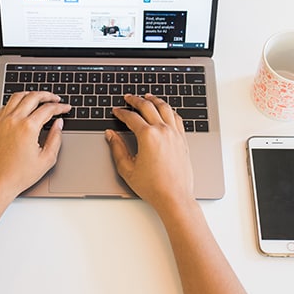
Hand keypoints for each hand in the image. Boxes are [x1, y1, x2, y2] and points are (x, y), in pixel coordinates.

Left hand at [0, 91, 70, 202]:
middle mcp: (13, 121)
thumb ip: (56, 138)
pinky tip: (21, 108)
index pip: (48, 109)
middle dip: (47, 96)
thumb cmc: (18, 176)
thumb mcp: (46, 159)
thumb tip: (58, 124)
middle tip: (55, 99)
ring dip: (30, 95)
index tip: (65, 108)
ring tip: (39, 98)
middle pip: (32, 97)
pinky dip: (16, 103)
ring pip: (17, 97)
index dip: (60, 107)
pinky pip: (5, 107)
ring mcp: (1, 122)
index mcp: (28, 127)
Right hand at [105, 94, 193, 211]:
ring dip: (154, 100)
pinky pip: (176, 118)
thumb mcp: (127, 168)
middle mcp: (163, 131)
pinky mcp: (183, 139)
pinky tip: (165, 110)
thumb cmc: (153, 186)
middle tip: (128, 98)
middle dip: (135, 100)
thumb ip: (117, 148)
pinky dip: (169, 110)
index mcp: (148, 136)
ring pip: (165, 108)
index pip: (131, 117)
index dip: (121, 112)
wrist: (174, 197)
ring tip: (147, 96)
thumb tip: (111, 135)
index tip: (116, 111)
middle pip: (148, 106)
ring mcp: (175, 134)